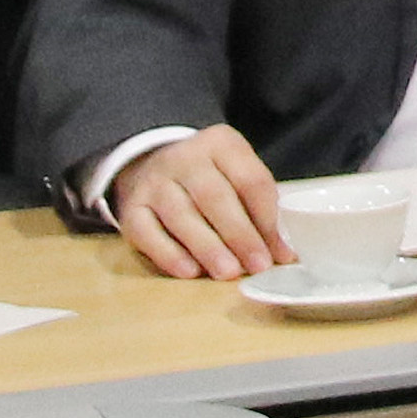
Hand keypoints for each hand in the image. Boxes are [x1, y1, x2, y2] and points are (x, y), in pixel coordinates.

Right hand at [108, 124, 285, 280]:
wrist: (152, 165)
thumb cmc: (210, 180)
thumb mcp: (238, 179)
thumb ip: (261, 211)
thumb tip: (285, 255)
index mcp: (221, 144)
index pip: (250, 179)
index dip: (267, 218)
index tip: (279, 251)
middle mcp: (184, 158)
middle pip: (214, 196)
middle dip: (239, 234)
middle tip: (257, 265)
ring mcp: (154, 182)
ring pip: (181, 215)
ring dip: (207, 247)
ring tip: (228, 272)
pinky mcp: (131, 208)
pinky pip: (147, 232)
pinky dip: (169, 254)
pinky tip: (190, 272)